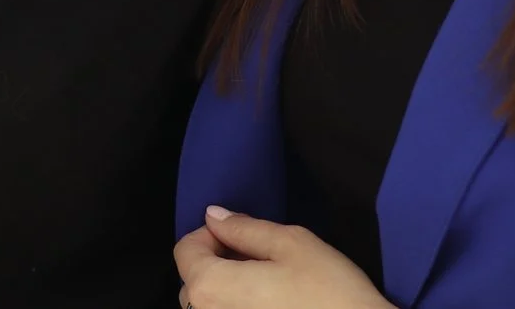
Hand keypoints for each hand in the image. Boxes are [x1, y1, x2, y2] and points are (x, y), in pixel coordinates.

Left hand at [174, 206, 393, 308]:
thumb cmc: (330, 292)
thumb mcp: (291, 244)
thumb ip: (244, 228)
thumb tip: (213, 215)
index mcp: (210, 288)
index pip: (185, 252)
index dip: (209, 235)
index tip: (239, 235)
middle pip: (194, 282)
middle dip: (216, 262)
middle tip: (255, 256)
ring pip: (211, 306)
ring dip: (228, 289)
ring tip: (266, 283)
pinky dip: (240, 307)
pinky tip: (272, 303)